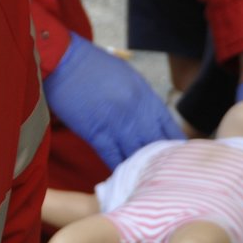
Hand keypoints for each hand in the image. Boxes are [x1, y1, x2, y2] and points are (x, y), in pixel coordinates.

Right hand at [42, 33, 182, 167]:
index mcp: (146, 96)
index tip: (178, 158)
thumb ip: (142, 100)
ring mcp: (117, 125)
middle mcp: (137, 113)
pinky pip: (113, 158)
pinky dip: (119, 169)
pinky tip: (123, 177)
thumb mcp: (129, 77)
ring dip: (140, 168)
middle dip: (161, 162)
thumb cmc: (94, 65)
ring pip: (137, 156)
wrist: (64, 61)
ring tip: (144, 181)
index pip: (169, 129)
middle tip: (164, 175)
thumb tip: (150, 120)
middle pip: (157, 146)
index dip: (175, 147)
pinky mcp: (96, 134)